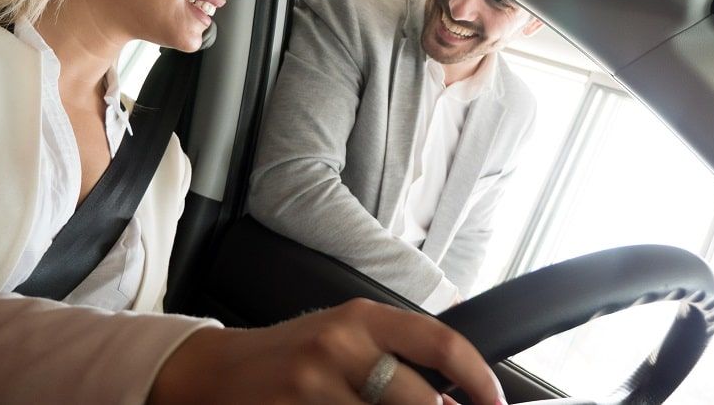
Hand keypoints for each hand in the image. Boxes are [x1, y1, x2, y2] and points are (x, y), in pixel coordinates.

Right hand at [149, 298, 505, 404]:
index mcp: (365, 318)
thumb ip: (400, 355)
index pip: (442, 344)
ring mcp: (313, 383)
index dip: (479, 379)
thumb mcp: (349, 337)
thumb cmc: (295, 355)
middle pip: (420, 401)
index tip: (496, 403)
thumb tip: (457, 392)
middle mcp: (341, 344)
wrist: (217, 371)